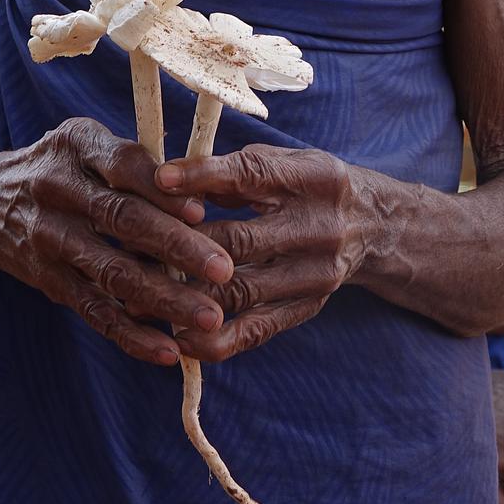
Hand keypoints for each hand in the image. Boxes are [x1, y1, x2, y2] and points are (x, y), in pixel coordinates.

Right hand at [0, 117, 233, 364]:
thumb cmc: (61, 167)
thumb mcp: (86, 143)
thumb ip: (134, 161)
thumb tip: (200, 193)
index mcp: (75, 145)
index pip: (122, 164)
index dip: (161, 189)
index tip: (201, 210)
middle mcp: (58, 190)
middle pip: (122, 220)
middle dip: (176, 247)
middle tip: (223, 269)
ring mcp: (51, 239)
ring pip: (112, 273)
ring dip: (164, 298)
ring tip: (209, 316)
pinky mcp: (50, 281)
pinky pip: (94, 311)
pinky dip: (131, 334)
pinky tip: (167, 350)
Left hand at [155, 145, 367, 360]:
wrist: (373, 224)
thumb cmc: (310, 186)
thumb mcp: (284, 163)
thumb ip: (235, 173)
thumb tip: (172, 179)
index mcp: (309, 179)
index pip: (250, 176)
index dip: (202, 177)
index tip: (158, 179)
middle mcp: (316, 227)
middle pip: (239, 240)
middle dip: (180, 245)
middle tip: (131, 247)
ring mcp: (313, 274)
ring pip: (240, 290)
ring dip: (186, 295)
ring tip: (138, 296)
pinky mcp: (306, 308)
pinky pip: (255, 331)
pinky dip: (214, 339)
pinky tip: (178, 336)